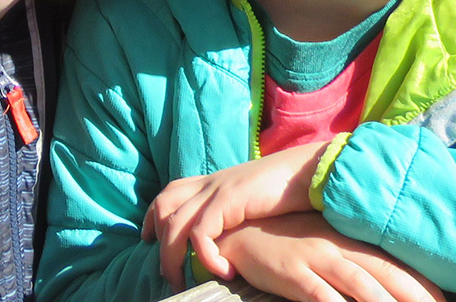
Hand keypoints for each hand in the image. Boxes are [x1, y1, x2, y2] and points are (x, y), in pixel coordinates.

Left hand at [144, 143, 326, 286]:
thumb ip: (232, 216)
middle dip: (158, 241)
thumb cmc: (286, 193)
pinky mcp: (228, 200)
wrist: (308, 172)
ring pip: (175, 224)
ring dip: (173, 257)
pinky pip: (201, 233)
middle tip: (167, 273)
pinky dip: (205, 256)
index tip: (147, 238)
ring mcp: (216, 190)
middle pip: (163, 207)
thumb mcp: (251, 204)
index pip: (168, 194)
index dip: (152, 215)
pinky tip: (224, 272)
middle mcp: (208, 184)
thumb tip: (226, 240)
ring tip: (181, 281)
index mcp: (211, 182)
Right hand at [209, 213, 444, 301]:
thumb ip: (356, 265)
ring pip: (363, 287)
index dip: (426, 289)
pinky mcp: (294, 272)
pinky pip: (323, 297)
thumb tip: (387, 289)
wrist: (239, 233)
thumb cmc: (288, 245)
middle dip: (418, 300)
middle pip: (389, 277)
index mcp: (351, 242)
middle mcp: (339, 247)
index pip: (399, 266)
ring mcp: (317, 258)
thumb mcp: (326, 248)